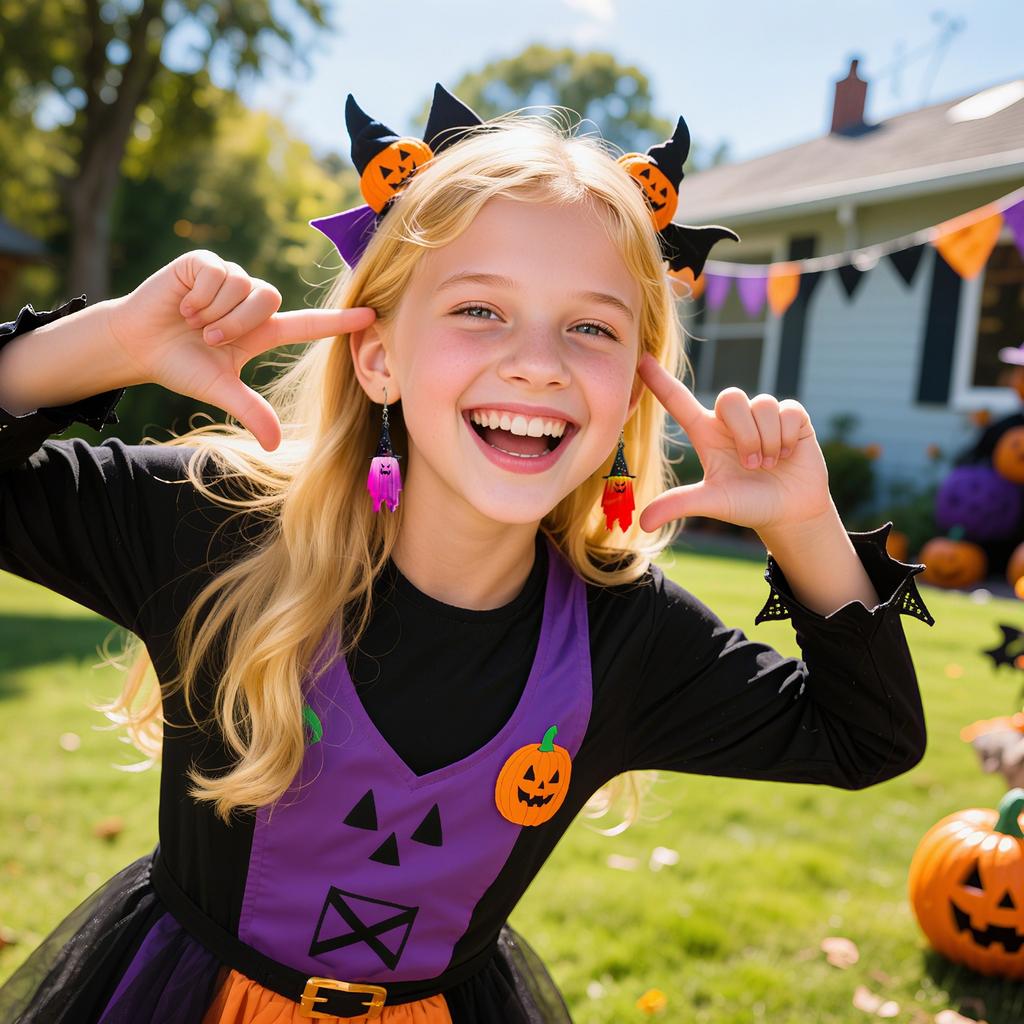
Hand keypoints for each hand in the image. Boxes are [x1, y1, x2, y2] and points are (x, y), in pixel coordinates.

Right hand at [105, 249, 375, 450]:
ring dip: (214, 311)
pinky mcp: (203, 262)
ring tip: (192, 321)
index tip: (371, 315)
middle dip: (237, 324)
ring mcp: (227, 278)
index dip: (338, 321)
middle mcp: (250, 301)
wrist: (137, 344)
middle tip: (209, 338)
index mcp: (262, 331)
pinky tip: (182, 302)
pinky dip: (198, 295)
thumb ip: (250, 411)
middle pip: (269, 300)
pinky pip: (217, 273)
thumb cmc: (181, 365)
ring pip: (243, 286)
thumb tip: (273, 446)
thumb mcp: (220, 389)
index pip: (307, 324)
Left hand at [636, 352, 832, 534]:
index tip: (641, 359)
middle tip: (752, 466)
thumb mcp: (711, 502)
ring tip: (770, 464)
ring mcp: (762, 416)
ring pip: (762, 405)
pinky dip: (788, 438)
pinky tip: (789, 455)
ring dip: (768, 442)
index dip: (660, 381)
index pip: (679, 400)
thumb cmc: (747, 505)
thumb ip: (679, 504)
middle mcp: (731, 420)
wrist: (790, 513)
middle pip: (731, 398)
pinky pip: (788, 410)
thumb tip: (643, 523)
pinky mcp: (792, 416)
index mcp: (706, 433)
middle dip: (745, 435)